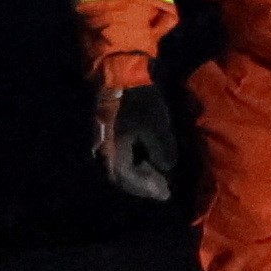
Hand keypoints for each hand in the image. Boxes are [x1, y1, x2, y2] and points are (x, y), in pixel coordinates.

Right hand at [92, 78, 184, 205]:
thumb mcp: (157, 127)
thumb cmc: (138, 102)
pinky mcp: (108, 136)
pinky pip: (120, 158)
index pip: (127, 180)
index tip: (166, 194)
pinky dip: (136, 164)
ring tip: (161, 178)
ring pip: (121, 168)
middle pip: (122, 178)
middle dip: (144, 185)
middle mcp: (103, 152)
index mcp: (111, 153)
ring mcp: (103, 144)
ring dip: (140, 175)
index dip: (147, 189)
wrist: (120, 76)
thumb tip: (167, 169)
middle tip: (165, 189)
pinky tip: (150, 162)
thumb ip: (162, 152)